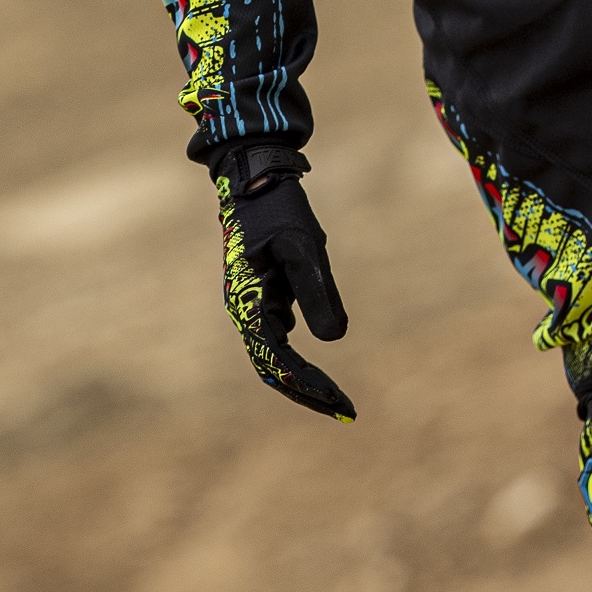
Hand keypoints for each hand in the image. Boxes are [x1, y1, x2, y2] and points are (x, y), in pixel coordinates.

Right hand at [213, 145, 355, 419]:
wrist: (254, 178)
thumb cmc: (279, 209)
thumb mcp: (306, 248)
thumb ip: (318, 291)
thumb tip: (334, 340)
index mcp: (248, 303)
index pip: (278, 360)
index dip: (309, 385)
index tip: (341, 403)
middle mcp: (244, 311)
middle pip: (273, 369)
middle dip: (308, 393)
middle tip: (346, 413)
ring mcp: (251, 305)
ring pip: (274, 356)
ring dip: (303, 380)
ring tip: (337, 400)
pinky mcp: (261, 296)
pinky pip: (277, 338)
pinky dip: (299, 358)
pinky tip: (320, 371)